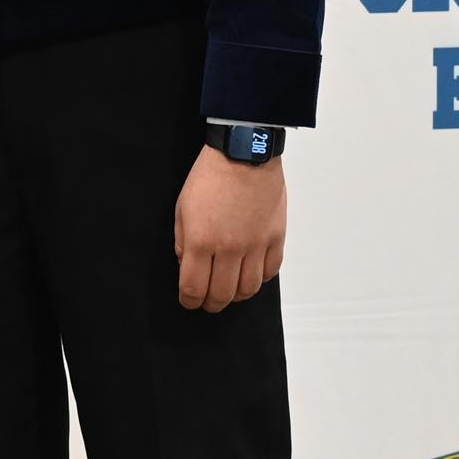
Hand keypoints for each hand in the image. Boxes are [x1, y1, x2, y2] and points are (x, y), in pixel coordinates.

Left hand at [173, 147, 285, 312]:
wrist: (244, 154)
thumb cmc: (210, 176)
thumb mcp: (182, 207)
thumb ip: (182, 242)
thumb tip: (186, 266)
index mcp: (201, 241)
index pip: (193, 288)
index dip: (189, 301)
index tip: (188, 301)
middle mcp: (229, 248)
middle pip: (221, 295)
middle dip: (211, 304)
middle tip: (207, 301)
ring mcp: (255, 245)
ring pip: (248, 289)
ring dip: (236, 295)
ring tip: (229, 289)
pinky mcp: (275, 238)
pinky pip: (270, 272)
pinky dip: (259, 278)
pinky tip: (250, 273)